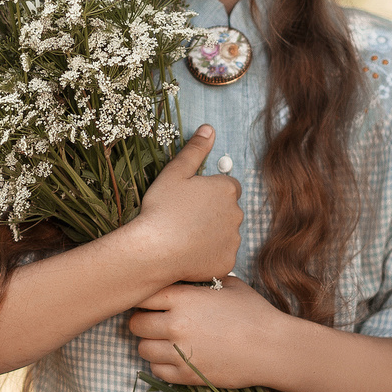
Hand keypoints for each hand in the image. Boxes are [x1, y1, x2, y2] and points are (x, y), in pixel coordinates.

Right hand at [127, 125, 242, 287]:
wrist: (155, 250)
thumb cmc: (161, 208)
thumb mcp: (175, 172)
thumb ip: (195, 150)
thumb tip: (209, 129)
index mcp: (226, 189)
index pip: (228, 186)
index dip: (209, 192)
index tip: (191, 200)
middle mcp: (237, 213)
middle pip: (229, 210)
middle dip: (213, 213)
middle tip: (185, 218)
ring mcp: (234, 240)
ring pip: (226, 234)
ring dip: (212, 234)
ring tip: (184, 237)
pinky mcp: (228, 262)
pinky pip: (221, 256)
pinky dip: (209, 255)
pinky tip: (189, 253)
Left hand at [128, 277, 288, 389]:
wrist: (272, 348)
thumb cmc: (254, 312)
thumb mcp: (228, 285)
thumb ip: (201, 282)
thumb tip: (188, 277)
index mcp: (183, 298)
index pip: (142, 296)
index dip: (144, 299)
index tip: (151, 302)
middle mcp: (175, 324)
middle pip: (135, 324)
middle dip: (143, 322)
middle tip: (155, 322)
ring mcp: (178, 352)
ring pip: (142, 349)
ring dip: (150, 344)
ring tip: (164, 341)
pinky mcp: (187, 375)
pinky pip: (156, 371)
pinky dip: (161, 365)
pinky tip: (174, 358)